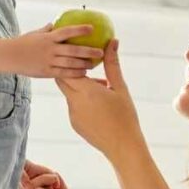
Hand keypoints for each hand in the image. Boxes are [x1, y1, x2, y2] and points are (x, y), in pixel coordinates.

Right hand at [9, 24, 104, 78]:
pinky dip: (74, 73)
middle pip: (73, 50)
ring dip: (83, 64)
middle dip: (88, 51)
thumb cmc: (22, 43)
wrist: (9, 56)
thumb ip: (47, 30)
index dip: (80, 29)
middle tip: (100, 52)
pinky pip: (63, 73)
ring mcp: (48, 61)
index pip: (67, 31)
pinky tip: (83, 73)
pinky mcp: (46, 72)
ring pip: (70, 63)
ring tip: (93, 64)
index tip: (92, 28)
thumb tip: (56, 24)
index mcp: (49, 37)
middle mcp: (50, 49)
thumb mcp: (35, 33)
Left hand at [55, 40, 145, 160]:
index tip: (78, 52)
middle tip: (83, 63)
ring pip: (69, 93)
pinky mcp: (74, 124)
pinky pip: (73, 106)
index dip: (70, 59)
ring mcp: (72, 114)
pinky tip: (99, 104)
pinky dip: (81, 100)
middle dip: (70, 70)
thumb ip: (112, 64)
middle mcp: (74, 102)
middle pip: (62, 80)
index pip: (67, 69)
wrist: (123, 147)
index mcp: (85, 90)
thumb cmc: (125, 116)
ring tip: (101, 86)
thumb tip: (112, 42)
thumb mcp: (120, 88)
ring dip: (79, 86)